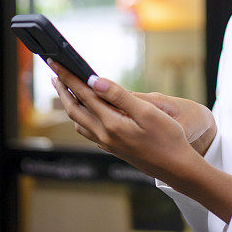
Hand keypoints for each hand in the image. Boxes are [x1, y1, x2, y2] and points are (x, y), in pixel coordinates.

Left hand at [47, 60, 199, 182]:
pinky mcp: (113, 148)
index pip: (83, 95)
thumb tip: (95, 81)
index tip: (56, 63)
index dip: (69, 77)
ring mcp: (107, 144)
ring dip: (71, 104)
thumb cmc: (167, 138)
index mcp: (111, 124)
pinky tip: (89, 112)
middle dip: (63, 90)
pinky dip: (82, 117)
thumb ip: (119, 96)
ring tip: (68, 90)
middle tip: (55, 73)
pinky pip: (89, 131)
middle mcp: (104, 135)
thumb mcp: (147, 112)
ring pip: (79, 122)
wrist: (176, 167)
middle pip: (74, 109)